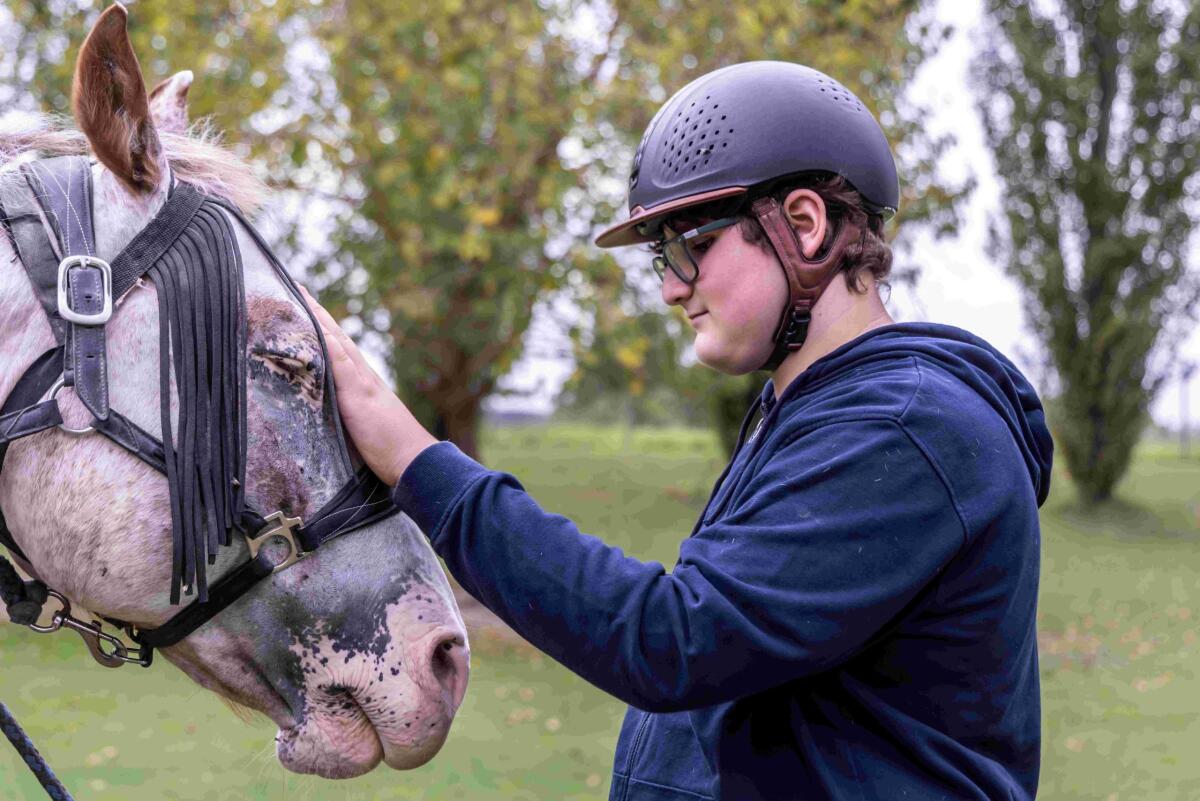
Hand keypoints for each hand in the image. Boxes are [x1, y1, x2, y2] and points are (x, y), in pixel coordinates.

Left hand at [298, 285, 436, 485]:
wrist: (413, 460)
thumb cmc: (389, 448)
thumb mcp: (361, 425)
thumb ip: (346, 410)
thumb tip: (324, 404)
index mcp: (362, 381)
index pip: (337, 345)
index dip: (320, 325)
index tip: (303, 304)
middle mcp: (362, 375)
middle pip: (335, 336)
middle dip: (315, 312)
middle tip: (295, 288)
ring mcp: (361, 383)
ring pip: (336, 343)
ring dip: (317, 320)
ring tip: (299, 298)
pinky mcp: (359, 395)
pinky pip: (340, 365)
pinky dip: (328, 345)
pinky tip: (316, 330)